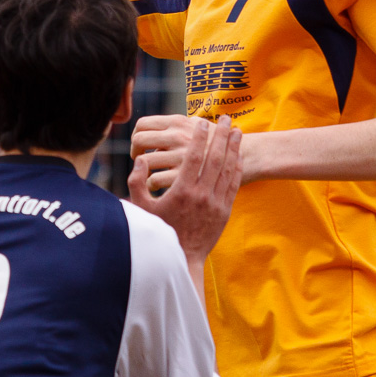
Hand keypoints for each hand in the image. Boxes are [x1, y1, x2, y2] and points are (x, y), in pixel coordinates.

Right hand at [127, 117, 241, 261]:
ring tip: (236, 131)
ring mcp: (215, 203)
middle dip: (221, 136)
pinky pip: (233, 184)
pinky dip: (237, 167)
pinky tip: (238, 155)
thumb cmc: (160, 231)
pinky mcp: (225, 211)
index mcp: (181, 191)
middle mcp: (201, 195)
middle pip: (215, 158)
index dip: (199, 138)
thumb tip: (139, 160)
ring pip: (227, 169)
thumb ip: (136, 182)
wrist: (182, 258)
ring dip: (233, 148)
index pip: (193, 157)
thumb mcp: (141, 209)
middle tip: (224, 118)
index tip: (201, 123)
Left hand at [132, 113, 231, 190]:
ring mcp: (180, 158)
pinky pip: (155, 180)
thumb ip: (177, 124)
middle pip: (139, 140)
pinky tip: (158, 187)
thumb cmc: (217, 142)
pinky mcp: (183, 180)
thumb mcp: (197, 125)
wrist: (247, 157)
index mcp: (178, 122)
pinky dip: (152, 184)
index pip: (142, 124)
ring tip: (149, 175)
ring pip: (145, 161)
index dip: (136, 135)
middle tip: (141, 161)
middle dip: (135, 152)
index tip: (142, 146)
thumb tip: (156, 127)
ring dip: (144, 170)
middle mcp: (177, 137)